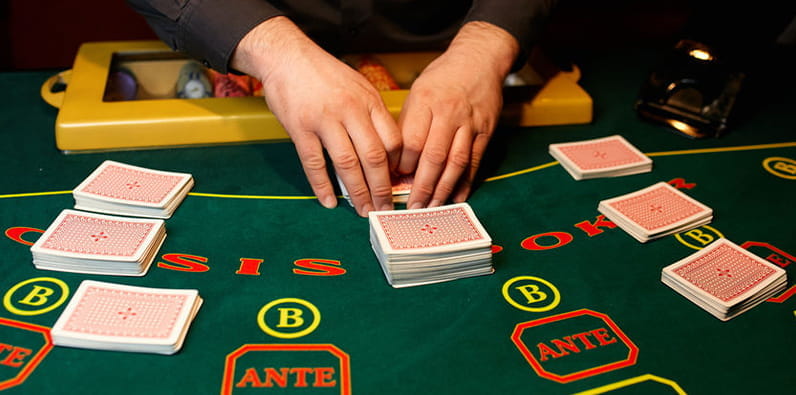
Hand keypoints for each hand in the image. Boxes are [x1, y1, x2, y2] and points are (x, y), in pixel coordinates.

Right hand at [231, 17, 400, 216]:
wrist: (287, 56)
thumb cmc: (324, 74)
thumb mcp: (358, 86)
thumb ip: (372, 114)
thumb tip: (385, 150)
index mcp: (368, 101)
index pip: (393, 140)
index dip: (397, 166)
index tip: (397, 183)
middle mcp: (350, 111)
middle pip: (373, 157)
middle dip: (381, 188)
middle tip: (384, 209)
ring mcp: (324, 120)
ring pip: (346, 164)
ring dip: (357, 192)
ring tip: (363, 210)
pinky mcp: (300, 128)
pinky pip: (313, 163)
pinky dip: (322, 186)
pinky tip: (329, 202)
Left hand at [398, 21, 518, 207]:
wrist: (479, 59)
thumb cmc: (442, 77)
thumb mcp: (418, 91)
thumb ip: (409, 124)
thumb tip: (397, 161)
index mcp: (425, 102)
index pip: (411, 141)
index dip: (402, 165)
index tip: (394, 180)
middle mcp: (448, 113)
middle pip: (433, 156)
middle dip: (422, 186)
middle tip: (413, 207)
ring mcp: (469, 123)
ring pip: (455, 162)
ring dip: (443, 189)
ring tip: (433, 207)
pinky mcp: (485, 131)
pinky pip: (475, 161)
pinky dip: (466, 181)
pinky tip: (457, 196)